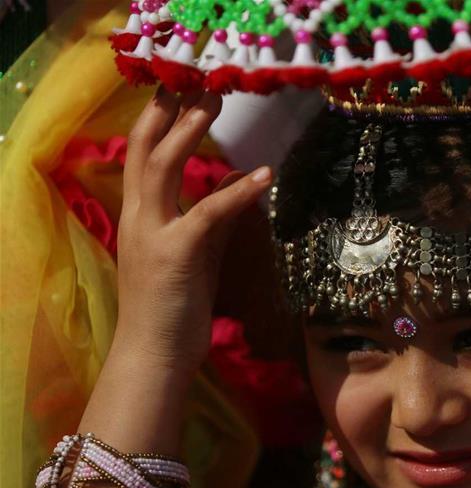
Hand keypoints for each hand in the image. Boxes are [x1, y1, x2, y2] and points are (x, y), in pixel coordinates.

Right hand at [115, 86, 271, 377]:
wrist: (154, 356)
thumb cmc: (173, 309)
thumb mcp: (193, 256)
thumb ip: (211, 220)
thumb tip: (237, 186)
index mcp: (139, 218)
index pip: (140, 157)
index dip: (157, 121)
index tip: (178, 91)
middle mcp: (139, 219)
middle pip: (145, 150)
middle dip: (170, 111)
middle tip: (199, 82)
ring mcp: (154, 235)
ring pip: (163, 168)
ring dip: (189, 131)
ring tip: (214, 102)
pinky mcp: (177, 255)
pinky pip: (208, 213)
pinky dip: (237, 191)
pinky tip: (264, 175)